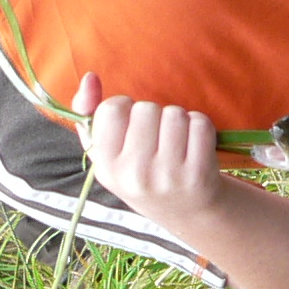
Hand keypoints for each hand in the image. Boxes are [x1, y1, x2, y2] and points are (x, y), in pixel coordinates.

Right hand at [73, 72, 227, 224]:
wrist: (186, 211)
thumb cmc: (141, 173)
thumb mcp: (106, 152)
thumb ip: (88, 113)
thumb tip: (90, 77)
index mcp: (107, 167)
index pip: (112, 109)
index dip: (125, 108)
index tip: (132, 125)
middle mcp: (135, 174)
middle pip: (146, 109)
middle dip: (154, 115)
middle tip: (157, 138)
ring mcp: (168, 175)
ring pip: (175, 113)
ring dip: (178, 119)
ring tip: (175, 141)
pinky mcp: (199, 174)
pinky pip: (199, 123)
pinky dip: (199, 126)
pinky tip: (194, 145)